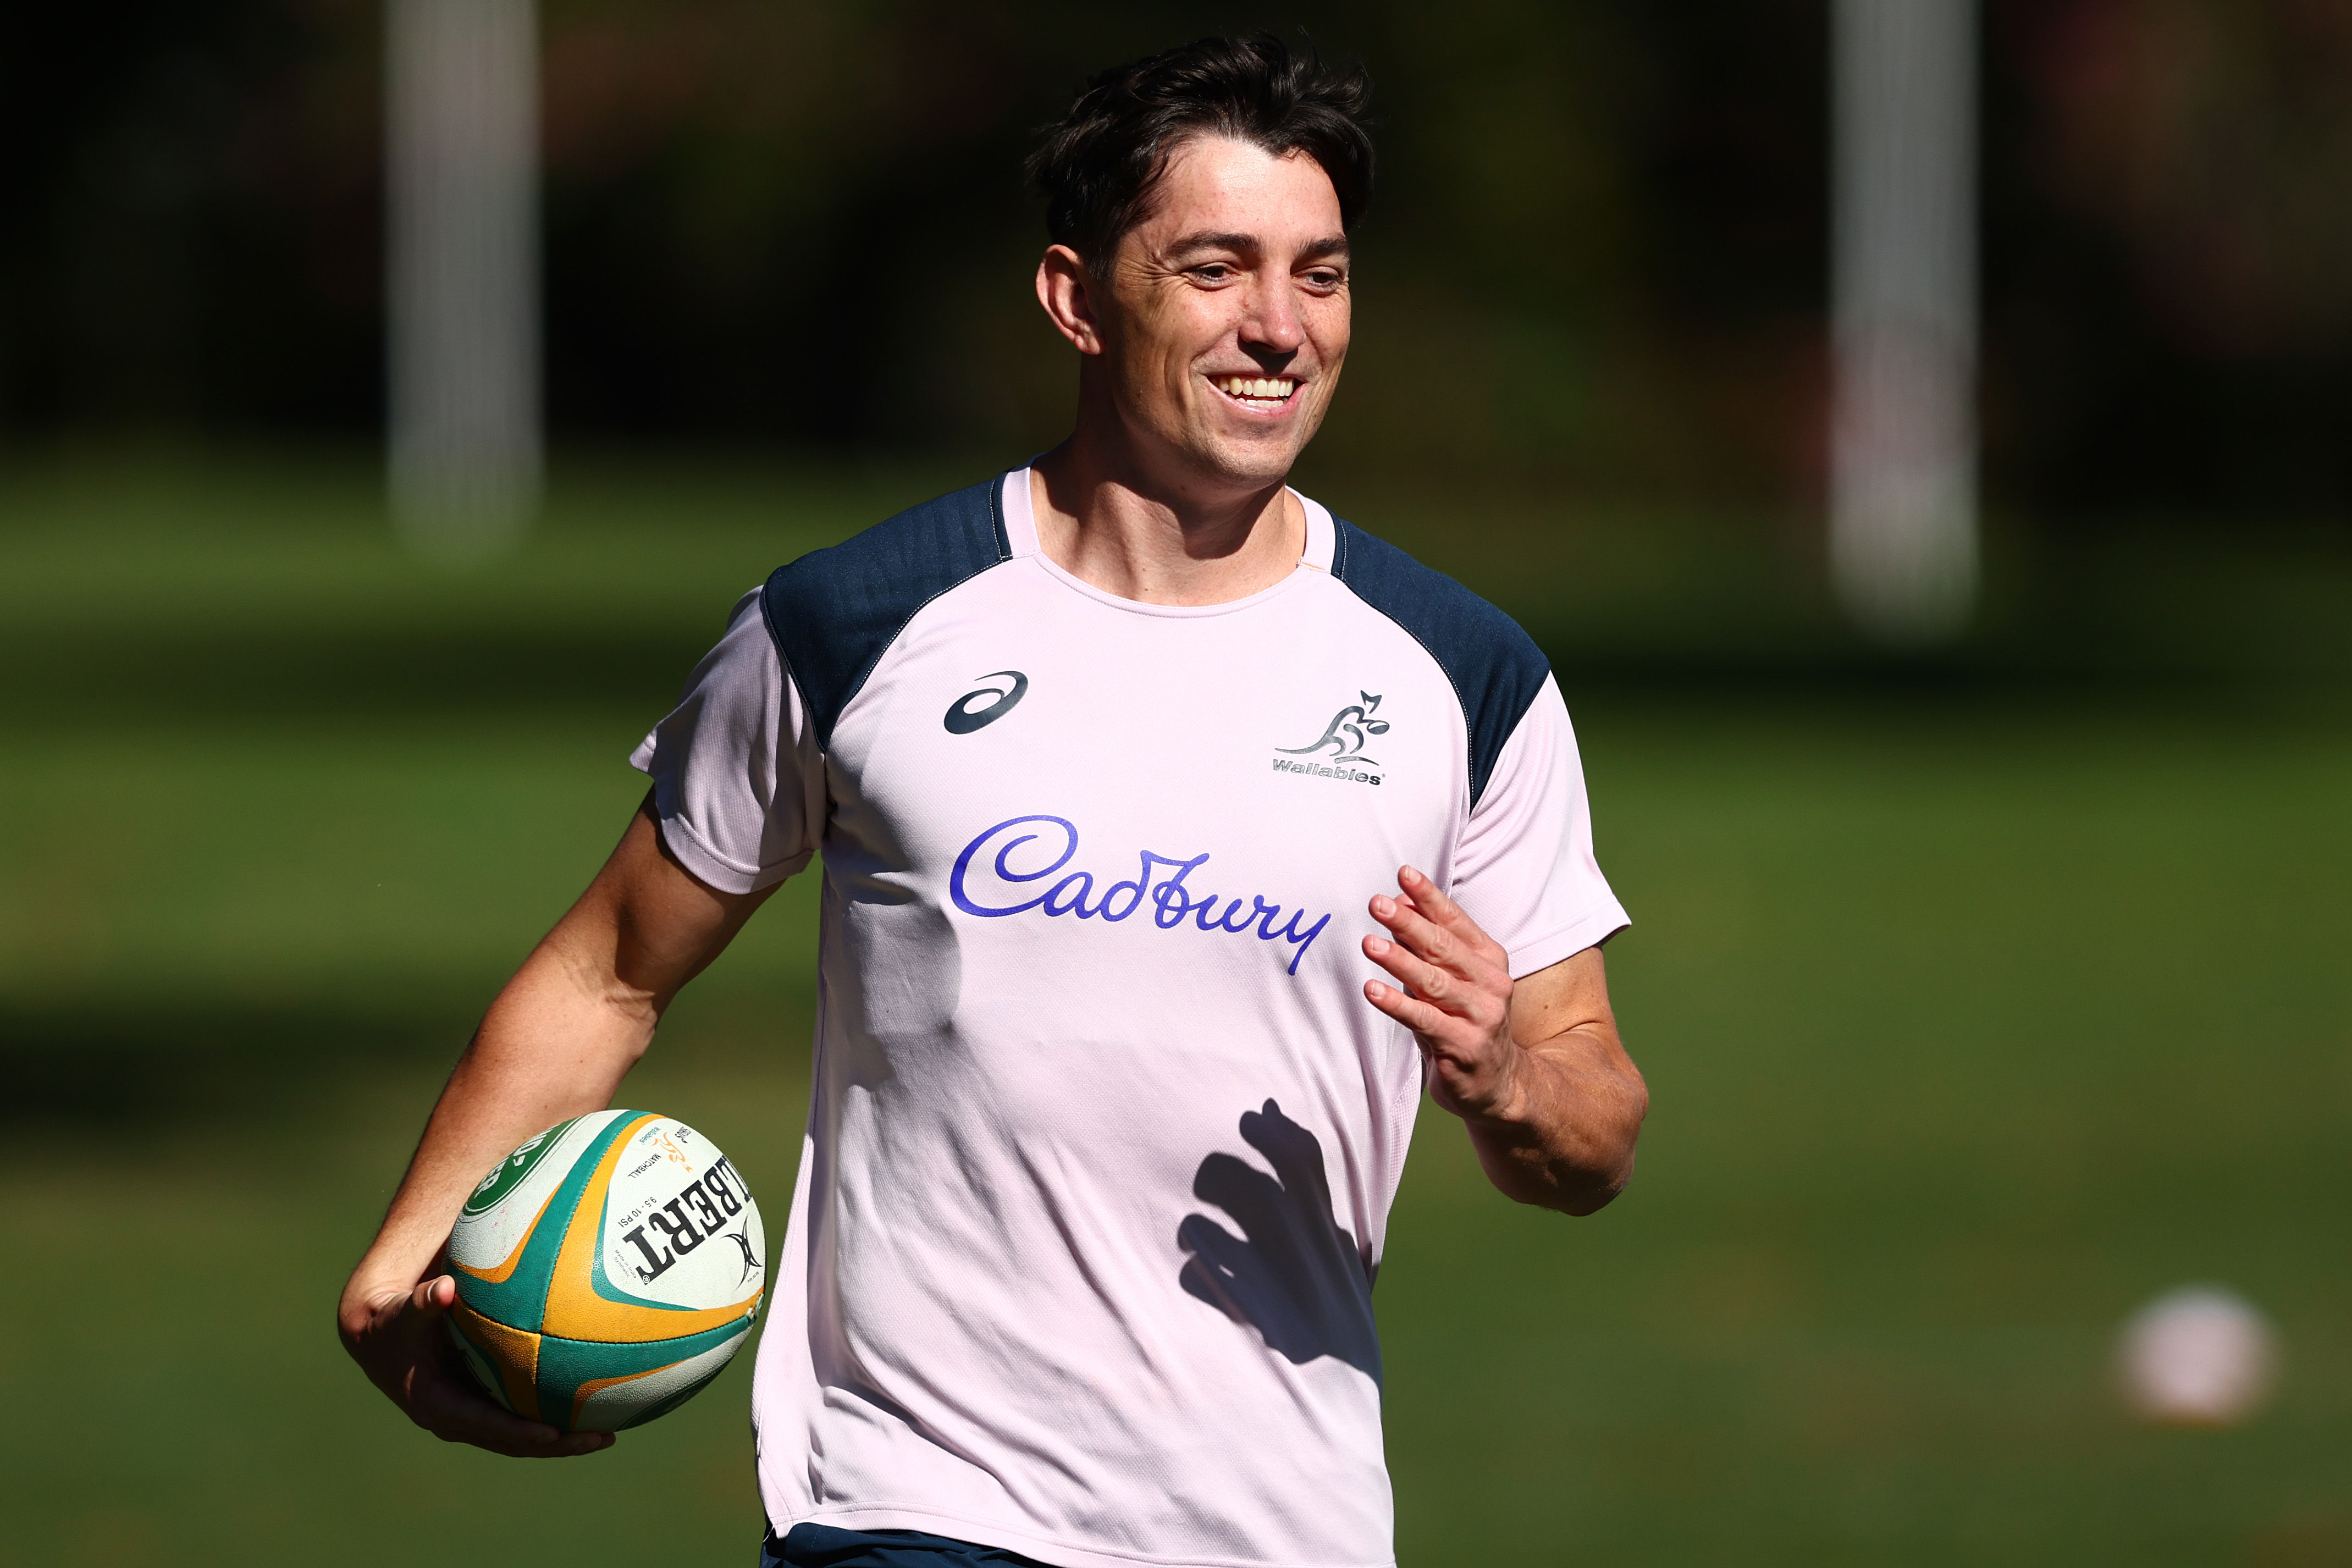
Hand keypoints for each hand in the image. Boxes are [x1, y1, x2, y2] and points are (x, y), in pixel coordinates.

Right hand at [338, 1270, 614, 1457]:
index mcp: (439, 1405)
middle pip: (515, 1440)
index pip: (488, 1426)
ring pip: (523, 1433)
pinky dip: (555, 1410)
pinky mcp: (485, 1400)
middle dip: (558, 1443)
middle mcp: (459, 1418)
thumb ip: (423, 1302)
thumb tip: (443, 1288)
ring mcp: (474, 1413)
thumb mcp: (402, 1313)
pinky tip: (593, 1395)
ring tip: (610, 1428)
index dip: (521, 1433)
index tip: (554, 1433)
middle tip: (602, 1436)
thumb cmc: (394, 1321)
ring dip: (564, 1435)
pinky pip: (524, 1411)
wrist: (382, 1335)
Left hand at [1360, 865, 1523, 1122]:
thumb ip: (1428, 944)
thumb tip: (1398, 901)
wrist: (1499, 1082)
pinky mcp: (1464, 1046)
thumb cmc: (1465, 1020)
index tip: (1404, 874)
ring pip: (1435, 982)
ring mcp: (1481, 1016)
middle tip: (1377, 904)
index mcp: (1489, 959)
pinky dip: (1397, 1004)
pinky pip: (1425, 1021)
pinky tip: (1372, 990)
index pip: (1456, 922)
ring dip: (1400, 961)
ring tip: (1370, 943)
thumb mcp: (1451, 978)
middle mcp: (1490, 983)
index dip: (1429, 898)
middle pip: (1444, 947)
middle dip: (1408, 923)